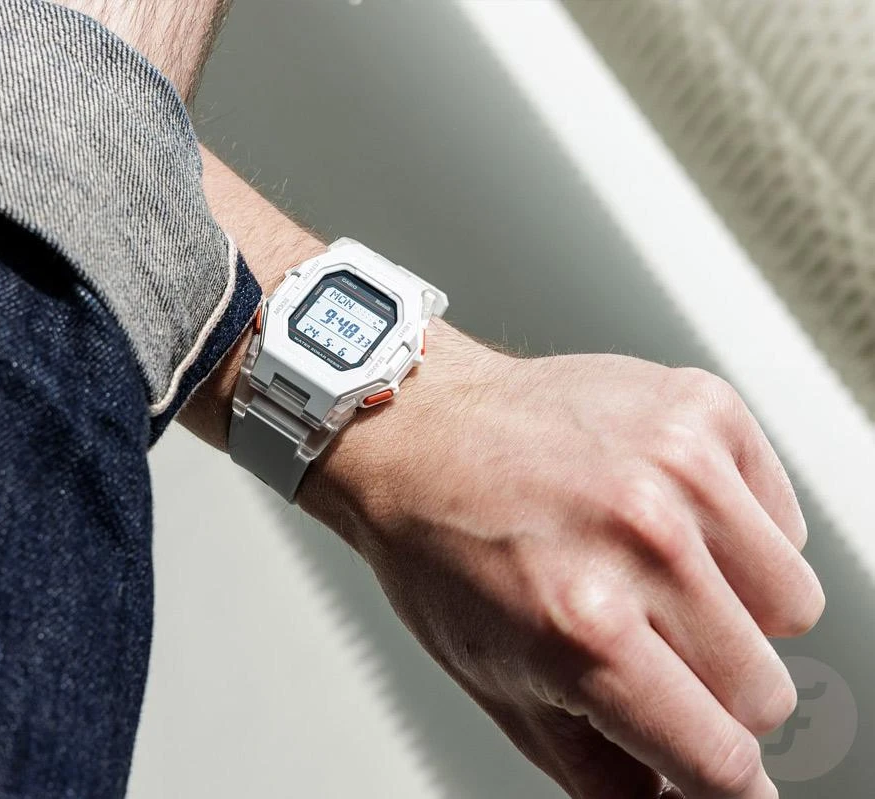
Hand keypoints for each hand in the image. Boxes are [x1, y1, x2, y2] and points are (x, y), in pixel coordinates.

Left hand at [300, 322, 824, 798]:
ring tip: (651, 576)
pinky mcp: (700, 410)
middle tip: (642, 644)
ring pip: (791, 606)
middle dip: (710, 690)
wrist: (415, 432)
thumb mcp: (500, 685)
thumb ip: (602, 773)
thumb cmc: (441, 551)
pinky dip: (735, 535)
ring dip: (733, 611)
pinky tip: (662, 515)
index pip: (722, 760)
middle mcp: (640, 544)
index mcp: (584, 630)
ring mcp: (676, 468)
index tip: (718, 775)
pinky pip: (780, 523)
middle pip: (764, 691)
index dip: (720, 782)